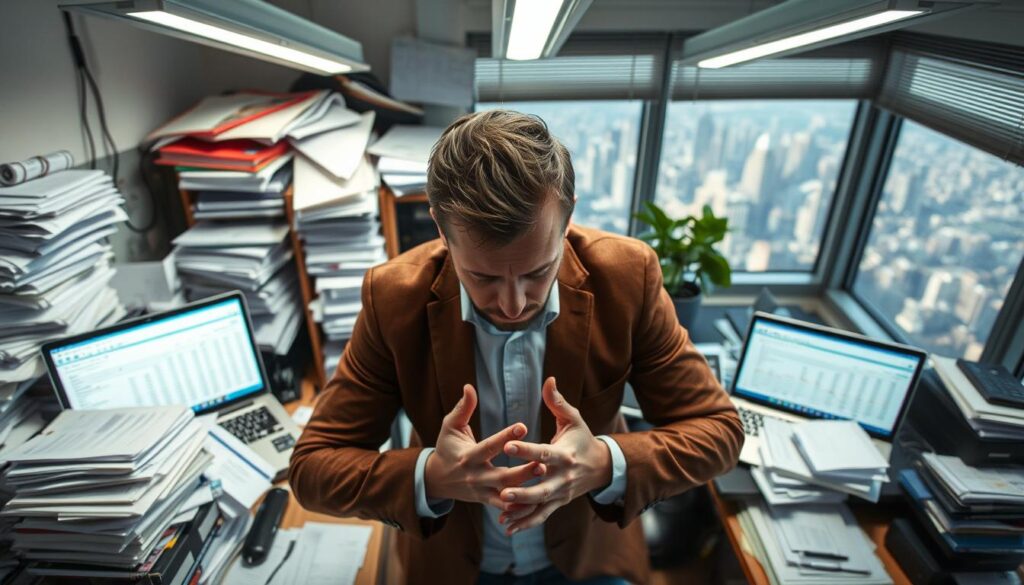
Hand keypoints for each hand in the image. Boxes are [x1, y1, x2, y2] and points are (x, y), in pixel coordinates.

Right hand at [425, 384, 545, 511]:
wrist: (437, 480)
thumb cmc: (447, 448)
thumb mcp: (450, 427)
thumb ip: (462, 408)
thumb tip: (469, 387)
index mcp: (469, 457)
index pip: (489, 446)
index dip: (505, 436)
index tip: (523, 425)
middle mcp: (476, 476)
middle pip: (502, 477)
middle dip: (522, 472)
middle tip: (542, 462)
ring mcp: (482, 491)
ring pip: (507, 494)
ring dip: (526, 490)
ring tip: (544, 477)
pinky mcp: (487, 500)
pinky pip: (506, 506)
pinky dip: (521, 506)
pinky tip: (539, 500)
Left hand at [498, 377, 611, 533]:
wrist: (602, 467)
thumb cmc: (582, 438)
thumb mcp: (573, 419)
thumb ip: (558, 402)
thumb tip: (548, 379)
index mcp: (564, 454)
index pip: (543, 452)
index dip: (525, 449)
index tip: (507, 445)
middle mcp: (563, 477)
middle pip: (542, 487)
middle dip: (524, 491)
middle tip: (504, 491)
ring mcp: (561, 493)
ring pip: (541, 505)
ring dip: (522, 511)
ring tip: (502, 513)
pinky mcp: (558, 503)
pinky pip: (541, 515)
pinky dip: (526, 522)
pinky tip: (507, 527)